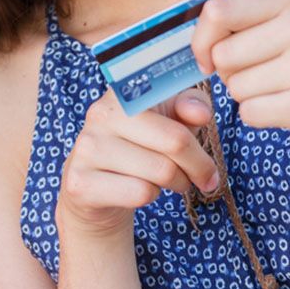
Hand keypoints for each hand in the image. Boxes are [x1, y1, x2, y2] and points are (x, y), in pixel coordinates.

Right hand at [56, 87, 220, 240]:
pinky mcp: (81, 183)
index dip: (199, 118)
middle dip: (199, 165)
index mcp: (122, 92)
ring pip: (162, 170)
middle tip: (204, 176)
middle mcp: (100, 114)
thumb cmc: (139, 149)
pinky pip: (140, 192)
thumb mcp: (168, 120)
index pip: (175, 99)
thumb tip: (200, 113)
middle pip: (175, 140)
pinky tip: (141, 191)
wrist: (92, 191)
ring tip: (170, 182)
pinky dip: (151, 196)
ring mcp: (87, 148)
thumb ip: (189, 106)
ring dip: (178, 183)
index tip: (207, 131)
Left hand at [191, 0, 289, 167]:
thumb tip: (189, 29)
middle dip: (230, 72)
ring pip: (233, 87)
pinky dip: (260, 116)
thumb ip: (247, 19)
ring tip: (283, 90)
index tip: (206, 55)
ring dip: (248, 96)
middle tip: (263, 75)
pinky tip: (289, 109)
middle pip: (222, 54)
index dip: (201, 38)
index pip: (217, 10)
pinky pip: (249, 113)